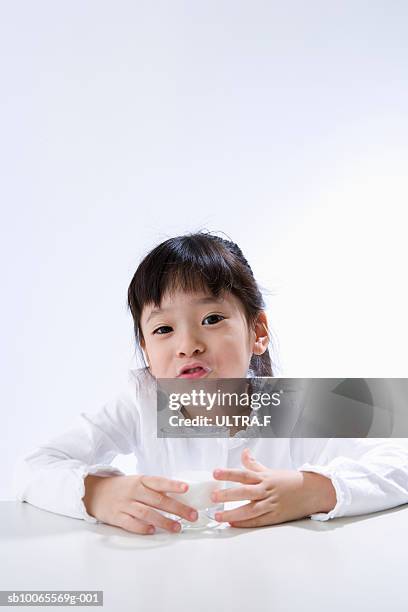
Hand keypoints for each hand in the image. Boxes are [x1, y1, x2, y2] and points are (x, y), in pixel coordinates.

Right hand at [83, 474, 197, 534]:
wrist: (93, 492)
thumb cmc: (121, 488)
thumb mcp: (137, 482)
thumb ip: (154, 489)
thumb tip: (177, 497)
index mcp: (140, 480)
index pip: (159, 482)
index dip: (173, 485)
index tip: (186, 488)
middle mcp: (134, 491)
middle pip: (158, 500)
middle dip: (177, 508)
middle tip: (191, 515)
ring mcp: (125, 504)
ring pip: (147, 513)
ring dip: (164, 521)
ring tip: (177, 527)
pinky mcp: (116, 517)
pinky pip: (131, 523)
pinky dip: (142, 528)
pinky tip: (153, 531)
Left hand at [211, 448, 336, 527]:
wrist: (311, 492)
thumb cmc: (289, 480)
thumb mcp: (270, 470)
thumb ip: (254, 464)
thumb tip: (244, 452)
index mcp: (264, 478)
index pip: (244, 474)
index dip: (229, 473)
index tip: (215, 472)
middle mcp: (266, 491)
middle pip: (245, 492)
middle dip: (228, 494)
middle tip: (213, 496)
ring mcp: (271, 505)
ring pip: (250, 510)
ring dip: (233, 513)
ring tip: (218, 515)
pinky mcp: (275, 517)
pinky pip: (258, 521)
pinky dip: (245, 523)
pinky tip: (233, 523)